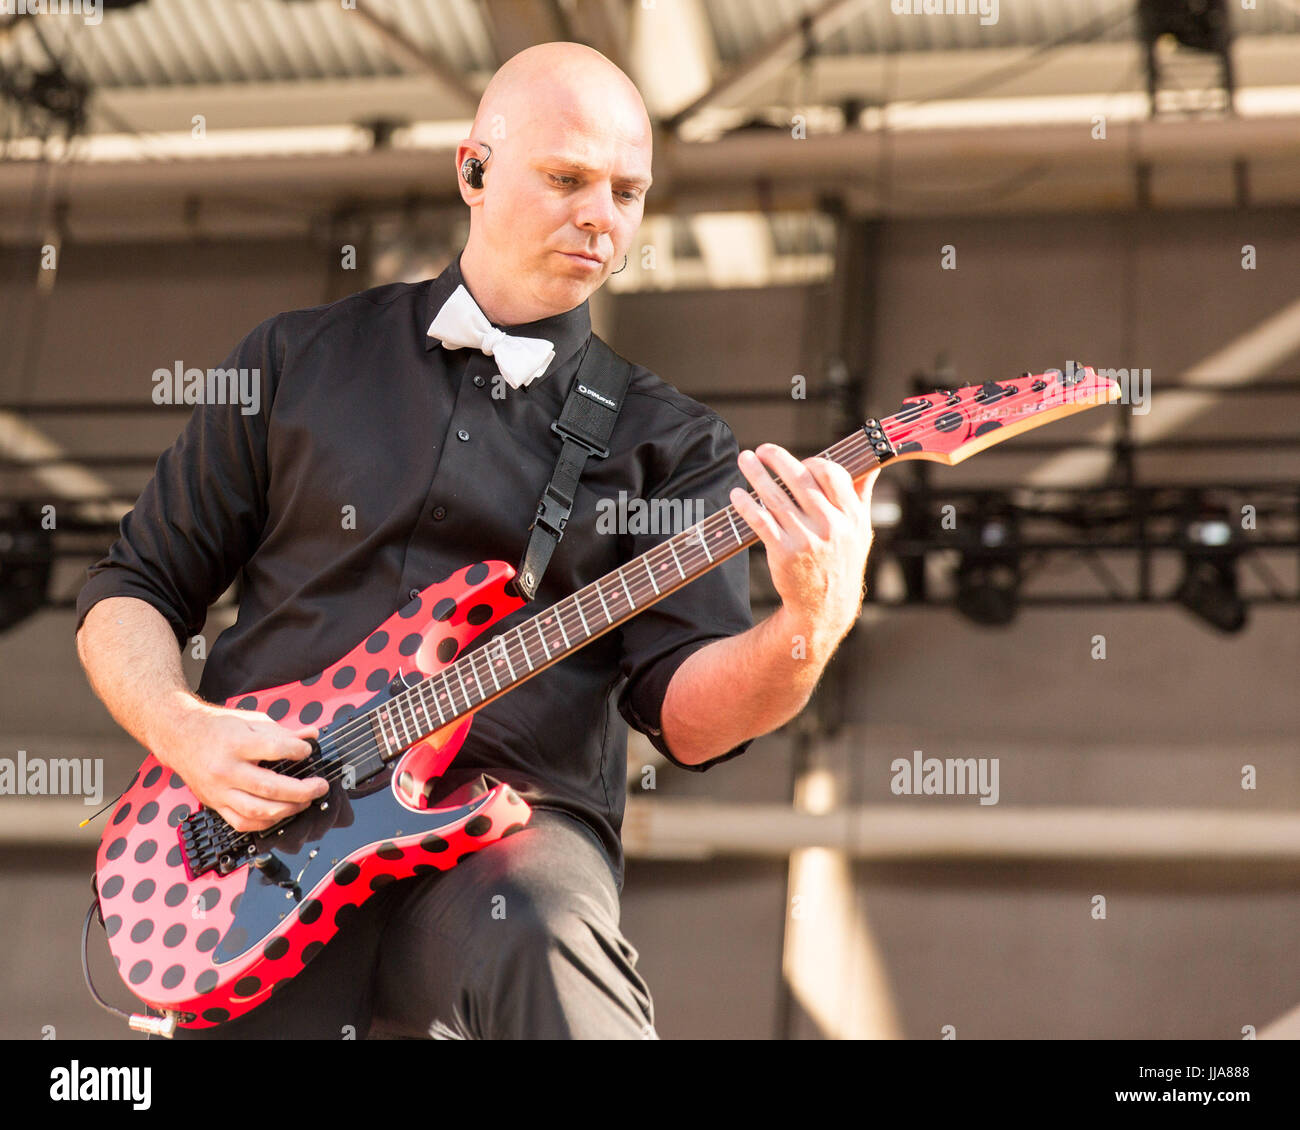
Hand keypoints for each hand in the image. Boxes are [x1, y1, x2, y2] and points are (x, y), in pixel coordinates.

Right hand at [155, 700, 328, 833]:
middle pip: (269, 787)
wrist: (180, 736)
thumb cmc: (217, 728)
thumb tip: (311, 735)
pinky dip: (265, 822)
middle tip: (319, 786)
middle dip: (301, 790)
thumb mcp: (251, 722)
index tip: (308, 750)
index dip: (297, 751)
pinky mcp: (215, 803)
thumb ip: (282, 732)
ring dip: (287, 810)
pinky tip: (281, 814)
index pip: (274, 749)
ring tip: (305, 802)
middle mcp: (226, 769)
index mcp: (236, 743)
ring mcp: (219, 790)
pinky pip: (242, 822)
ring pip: (257, 810)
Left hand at [729, 444, 879, 653]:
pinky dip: (746, 504)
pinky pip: (761, 520)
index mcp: (852, 517)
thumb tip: (872, 463)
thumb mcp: (861, 531)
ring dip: (756, 473)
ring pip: (776, 497)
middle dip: (777, 459)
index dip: (812, 462)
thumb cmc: (841, 562)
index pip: (832, 474)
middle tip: (763, 449)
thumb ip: (862, 495)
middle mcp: (831, 526)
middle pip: (800, 480)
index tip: (799, 462)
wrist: (825, 606)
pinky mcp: (784, 553)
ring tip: (744, 459)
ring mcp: (807, 540)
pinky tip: (737, 494)